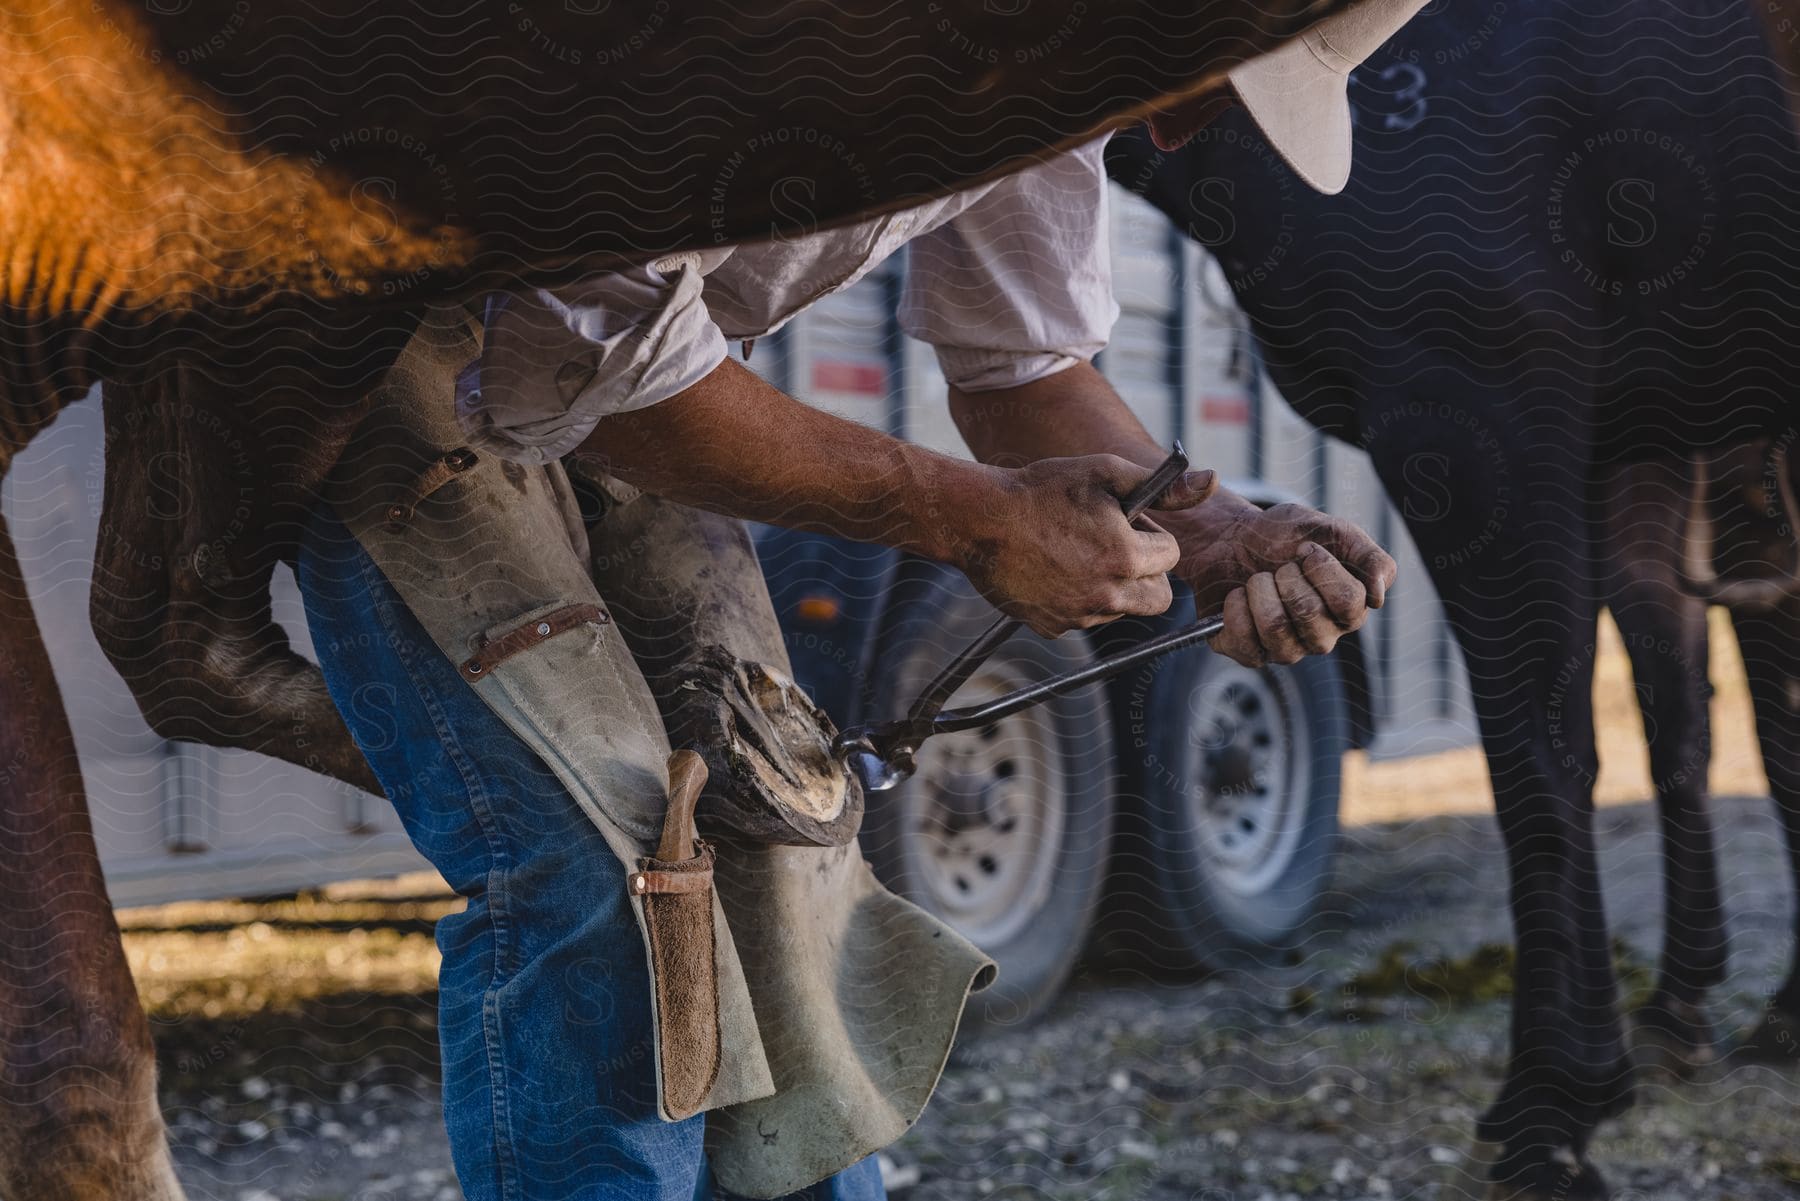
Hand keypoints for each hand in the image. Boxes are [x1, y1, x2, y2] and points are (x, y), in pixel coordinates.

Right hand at [956, 455, 1217, 637]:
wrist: (980, 520)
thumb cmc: (1042, 489)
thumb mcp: (1105, 472)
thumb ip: (1163, 485)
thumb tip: (1212, 481)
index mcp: (1126, 556)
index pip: (1170, 556)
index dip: (1150, 534)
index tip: (1125, 521)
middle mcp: (1107, 594)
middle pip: (1159, 598)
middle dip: (1149, 574)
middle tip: (1119, 548)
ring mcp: (1079, 616)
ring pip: (1121, 609)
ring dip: (1113, 586)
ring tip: (1077, 552)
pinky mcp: (1052, 628)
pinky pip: (1083, 619)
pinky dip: (1078, 600)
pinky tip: (1054, 570)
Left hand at [1169, 493, 1397, 666]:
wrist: (1234, 539)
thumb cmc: (1286, 537)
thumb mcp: (1330, 531)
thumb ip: (1368, 557)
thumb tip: (1379, 594)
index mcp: (1349, 610)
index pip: (1349, 602)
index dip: (1322, 568)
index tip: (1305, 548)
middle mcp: (1322, 637)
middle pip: (1310, 614)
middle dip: (1287, 575)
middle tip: (1279, 566)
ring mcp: (1286, 649)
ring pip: (1275, 627)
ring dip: (1260, 588)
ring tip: (1258, 578)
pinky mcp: (1251, 654)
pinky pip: (1243, 640)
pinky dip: (1235, 605)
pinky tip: (1239, 595)